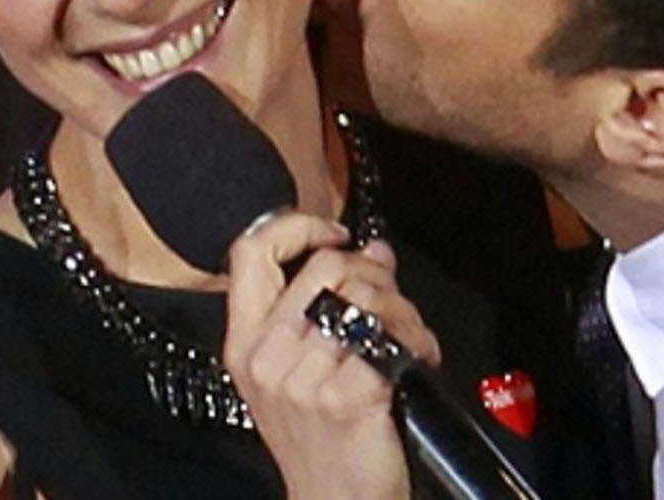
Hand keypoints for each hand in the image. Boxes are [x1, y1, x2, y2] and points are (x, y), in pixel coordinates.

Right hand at [224, 212, 435, 499]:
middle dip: (375, 274)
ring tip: (408, 335)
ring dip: (403, 310)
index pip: (250, 252)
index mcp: (245, 344)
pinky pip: (393, 336)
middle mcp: (266, 357)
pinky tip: (418, 357)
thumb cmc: (320, 437)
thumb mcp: (299, 371)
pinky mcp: (348, 395)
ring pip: (368, 298)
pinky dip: (418, 339)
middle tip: (391, 299)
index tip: (334, 237)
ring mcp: (304, 378)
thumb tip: (373, 250)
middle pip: (327, 267)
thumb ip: (326, 304)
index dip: (297, 228)